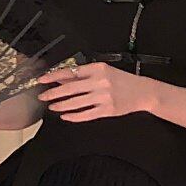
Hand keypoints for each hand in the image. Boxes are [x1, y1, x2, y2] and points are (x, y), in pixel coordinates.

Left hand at [35, 61, 154, 121]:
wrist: (142, 92)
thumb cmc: (122, 81)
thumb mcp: (104, 72)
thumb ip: (84, 75)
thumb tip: (62, 78)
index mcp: (98, 69)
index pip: (71, 72)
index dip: (54, 76)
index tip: (43, 80)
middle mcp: (100, 82)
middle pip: (70, 89)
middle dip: (53, 93)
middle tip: (43, 96)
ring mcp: (103, 97)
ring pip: (76, 103)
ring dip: (61, 106)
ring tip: (52, 107)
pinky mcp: (107, 110)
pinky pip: (85, 114)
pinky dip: (73, 116)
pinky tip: (65, 116)